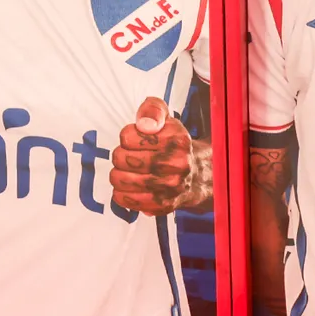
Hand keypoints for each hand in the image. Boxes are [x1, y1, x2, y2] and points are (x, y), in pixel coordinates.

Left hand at [111, 96, 212, 214]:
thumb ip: (153, 110)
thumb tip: (144, 124)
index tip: (136, 140)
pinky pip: (125, 199)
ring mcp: (170, 187)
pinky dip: (121, 192)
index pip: (127, 137)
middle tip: (129, 156)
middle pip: (121, 159)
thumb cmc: (173, 144)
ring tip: (128, 171)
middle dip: (120, 155)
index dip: (127, 137)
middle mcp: (177, 164)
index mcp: (177, 139)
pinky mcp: (162, 205)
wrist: (196, 174)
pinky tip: (130, 186)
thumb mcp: (166, 118)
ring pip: (120, 180)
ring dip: (118, 174)